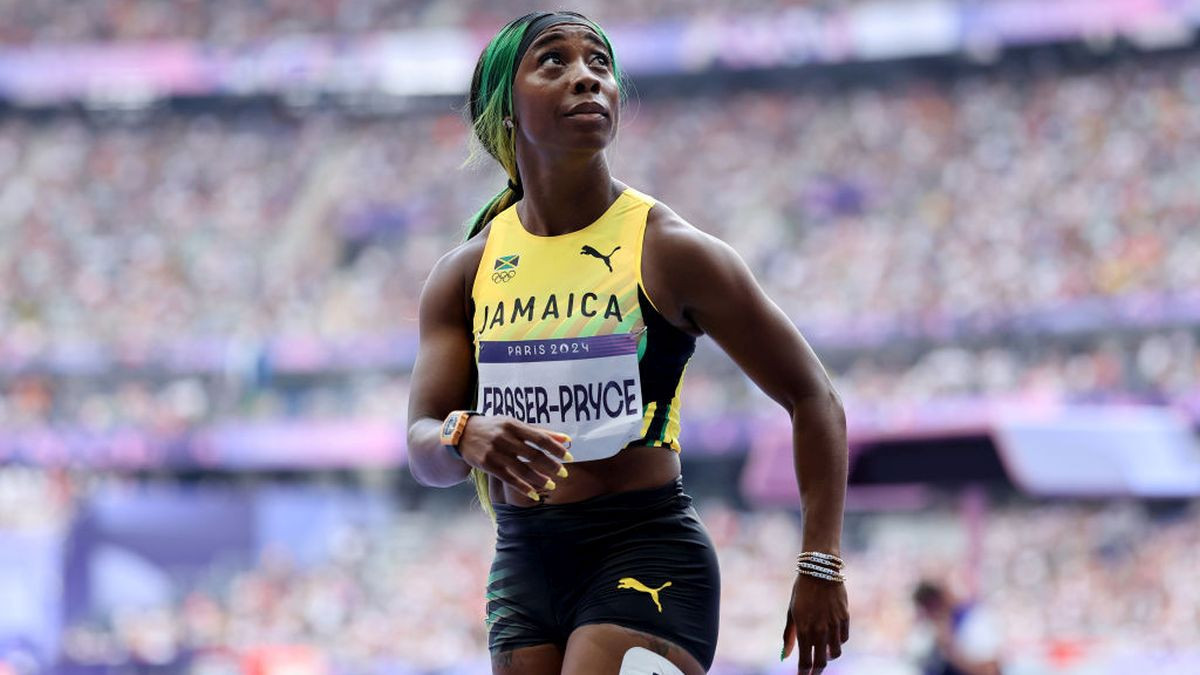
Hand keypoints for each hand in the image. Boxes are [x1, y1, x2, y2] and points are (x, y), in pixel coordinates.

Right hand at [457, 416, 571, 499]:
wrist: (462, 433)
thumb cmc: (494, 427)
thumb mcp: (514, 424)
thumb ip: (539, 432)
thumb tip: (566, 439)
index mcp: (514, 425)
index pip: (540, 438)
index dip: (556, 448)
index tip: (569, 457)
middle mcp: (504, 438)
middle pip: (533, 455)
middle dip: (550, 465)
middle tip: (564, 473)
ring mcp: (495, 452)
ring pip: (522, 469)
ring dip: (538, 479)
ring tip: (551, 485)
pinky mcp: (487, 465)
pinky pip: (508, 479)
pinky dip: (522, 487)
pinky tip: (533, 494)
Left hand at [781, 574, 848, 673]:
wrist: (820, 569)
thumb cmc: (802, 591)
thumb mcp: (791, 612)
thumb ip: (788, 635)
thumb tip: (784, 656)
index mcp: (803, 628)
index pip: (805, 661)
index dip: (804, 673)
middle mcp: (819, 629)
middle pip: (821, 661)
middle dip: (816, 670)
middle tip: (812, 673)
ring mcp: (834, 624)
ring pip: (835, 653)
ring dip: (828, 657)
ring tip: (823, 655)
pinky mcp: (845, 618)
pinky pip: (844, 639)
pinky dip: (838, 643)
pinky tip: (832, 640)